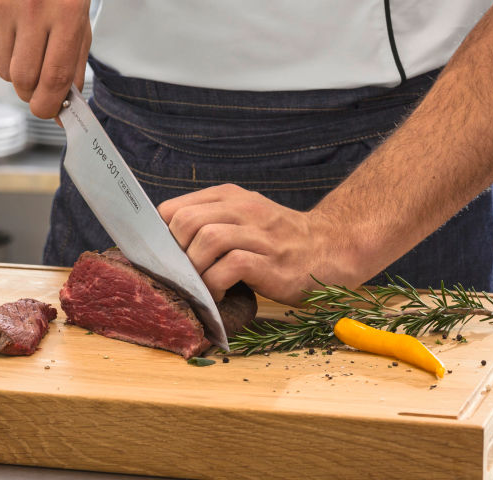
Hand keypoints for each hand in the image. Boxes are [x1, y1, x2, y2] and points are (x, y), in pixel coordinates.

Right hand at [0, 0, 91, 117]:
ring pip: (5, 71)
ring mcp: (2, 7)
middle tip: (35, 87)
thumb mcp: (79, 10)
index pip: (56, 73)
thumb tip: (68, 102)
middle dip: (30, 92)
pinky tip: (7, 30)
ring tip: (24, 41)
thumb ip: (76, 58)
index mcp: (68, 9)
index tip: (48, 113)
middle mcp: (35, 7)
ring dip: (15, 70)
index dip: (51, 103)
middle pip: (25, 78)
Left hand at [158, 184, 368, 305]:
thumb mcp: (244, 219)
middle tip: (181, 275)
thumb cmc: (280, 240)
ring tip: (200, 286)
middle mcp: (243, 210)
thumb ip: (211, 222)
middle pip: (187, 221)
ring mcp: (259, 235)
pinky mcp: (271, 263)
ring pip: (207, 239)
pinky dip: (216, 284)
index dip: (160, 237)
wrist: (332, 248)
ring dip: (195, 269)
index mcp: (229, 197)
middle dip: (175, 253)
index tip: (162, 259)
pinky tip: (219, 294)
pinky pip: (231, 266)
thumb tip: (165, 247)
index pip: (173, 209)